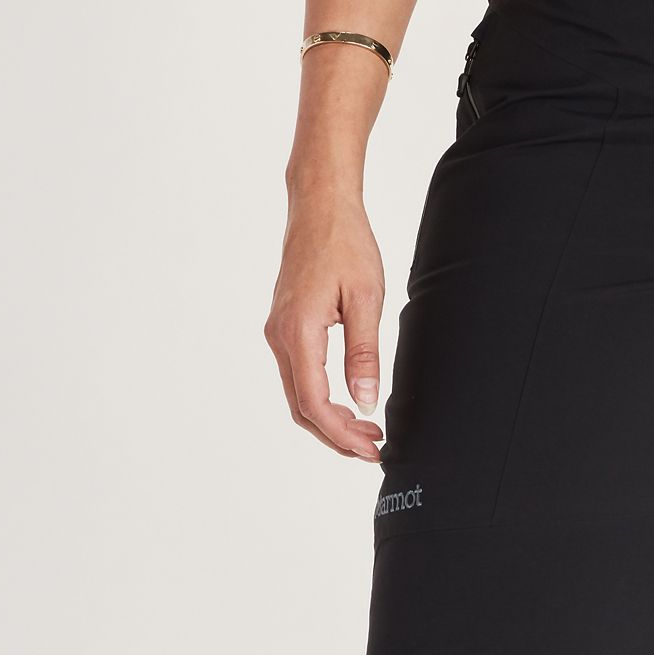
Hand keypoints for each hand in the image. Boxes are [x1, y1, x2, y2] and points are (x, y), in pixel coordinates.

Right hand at [265, 192, 385, 461]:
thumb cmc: (344, 243)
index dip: (342, 435)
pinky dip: (322, 399)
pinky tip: (349, 404)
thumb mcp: (366, 299)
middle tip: (374, 448)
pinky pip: (299, 376)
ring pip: (298, 396)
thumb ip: (364, 354)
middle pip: (302, 408)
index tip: (371, 449)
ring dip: (330, 420)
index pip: (314, 403)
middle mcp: (280, 336)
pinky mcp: (285, 327)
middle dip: (336, 436)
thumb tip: (365, 403)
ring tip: (367, 432)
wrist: (320, 205)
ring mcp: (279, 332)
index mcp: (299, 332)